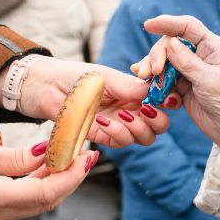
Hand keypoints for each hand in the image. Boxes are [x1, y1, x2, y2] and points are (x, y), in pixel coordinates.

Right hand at [0, 138, 96, 219]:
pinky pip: (23, 202)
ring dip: (56, 182)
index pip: (44, 192)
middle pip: (46, 201)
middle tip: (85, 153)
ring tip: (70, 156)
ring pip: (37, 203)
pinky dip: (39, 186)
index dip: (71, 176)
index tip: (87, 157)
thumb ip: (17, 157)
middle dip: (70, 179)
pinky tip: (45, 166)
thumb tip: (50, 153)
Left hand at [14, 55, 169, 147]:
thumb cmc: (77, 77)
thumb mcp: (107, 77)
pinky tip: (104, 121)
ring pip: (145, 138)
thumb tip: (158, 91)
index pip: (163, 101)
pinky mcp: (105, 137)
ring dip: (137, 127)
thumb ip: (132, 87)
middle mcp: (132, 110)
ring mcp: (120, 125)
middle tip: (145, 111)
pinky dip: (118, 132)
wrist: (49, 88)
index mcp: (135, 92)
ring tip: (121, 115)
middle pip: (159, 125)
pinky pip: (122, 142)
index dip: (169, 102)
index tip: (166, 99)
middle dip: (157, 120)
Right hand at [137, 15, 219, 145]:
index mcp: (213, 47)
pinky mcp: (181, 83)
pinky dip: (153, 79)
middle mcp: (200, 54)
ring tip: (143, 77)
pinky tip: (145, 82)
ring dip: (152, 67)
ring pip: (164, 60)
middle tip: (151, 72)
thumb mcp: (208, 80)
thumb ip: (188, 62)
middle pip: (171, 43)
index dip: (167, 23)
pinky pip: (162, 76)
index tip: (148, 25)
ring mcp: (189, 68)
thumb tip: (171, 42)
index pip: (188, 26)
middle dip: (157, 55)